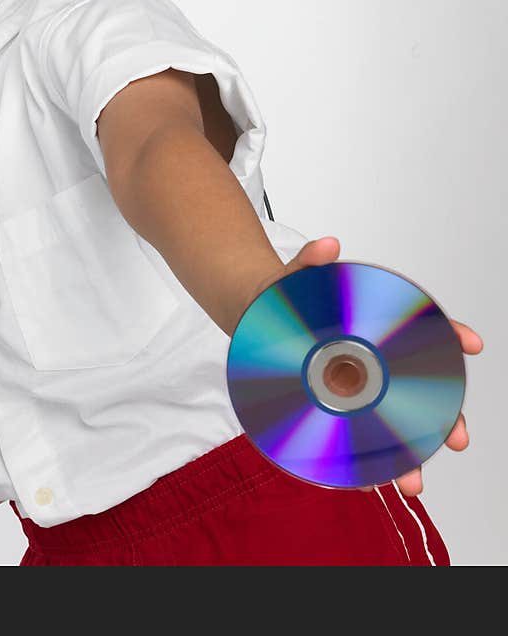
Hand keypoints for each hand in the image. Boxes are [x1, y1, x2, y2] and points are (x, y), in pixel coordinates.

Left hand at [250, 236, 482, 497]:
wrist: (254, 317)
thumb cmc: (285, 298)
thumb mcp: (295, 278)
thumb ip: (311, 262)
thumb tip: (326, 246)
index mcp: (375, 327)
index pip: (423, 329)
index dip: (449, 335)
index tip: (470, 342)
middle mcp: (375, 361)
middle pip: (421, 390)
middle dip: (445, 417)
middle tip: (455, 438)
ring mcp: (356, 385)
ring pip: (394, 423)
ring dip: (407, 454)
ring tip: (409, 480)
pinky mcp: (334, 405)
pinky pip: (357, 434)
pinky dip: (367, 459)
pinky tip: (371, 479)